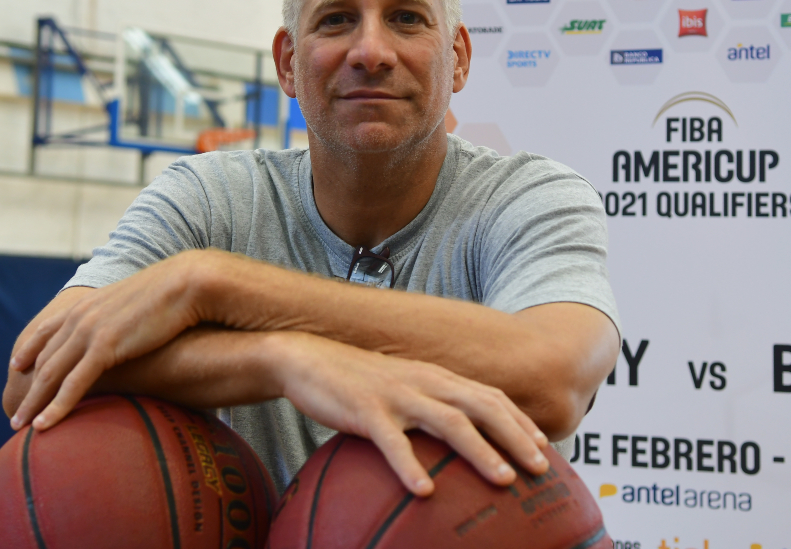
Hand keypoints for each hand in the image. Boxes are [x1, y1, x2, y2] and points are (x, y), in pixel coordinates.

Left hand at [8, 250, 210, 430]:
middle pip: (44, 359)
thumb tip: (126, 325)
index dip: (30, 348)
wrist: (185, 284)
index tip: (16, 365)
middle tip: (14, 412)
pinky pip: (73, 384)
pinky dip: (56, 407)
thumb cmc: (170, 295)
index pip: (48, 329)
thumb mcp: (134, 302)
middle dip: (26, 388)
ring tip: (19, 426)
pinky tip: (44, 425)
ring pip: (51, 375)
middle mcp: (80, 317)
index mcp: (86, 304)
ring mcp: (89, 331)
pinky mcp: (104, 347)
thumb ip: (120, 314)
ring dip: (33, 403)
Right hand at [272, 332, 549, 496]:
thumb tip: (450, 438)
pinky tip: (425, 491)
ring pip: (448, 422)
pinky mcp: (365, 410)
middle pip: (481, 406)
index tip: (543, 446)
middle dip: (515, 436)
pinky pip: (392, 442)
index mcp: (433, 376)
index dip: (518, 419)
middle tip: (539, 468)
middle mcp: (423, 381)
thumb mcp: (398, 388)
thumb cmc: (354, 381)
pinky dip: (411, 466)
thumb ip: (425, 407)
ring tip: (502, 479)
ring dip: (480, 450)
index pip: (487, 395)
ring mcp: (396, 395)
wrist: (306, 358)